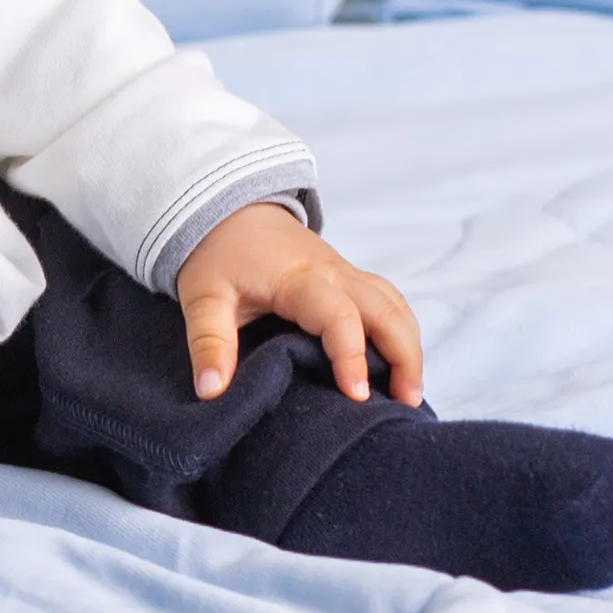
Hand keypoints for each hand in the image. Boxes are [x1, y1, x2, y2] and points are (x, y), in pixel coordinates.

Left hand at [175, 202, 422, 407]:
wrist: (229, 209)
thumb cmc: (218, 254)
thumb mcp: (202, 297)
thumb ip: (208, 341)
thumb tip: (211, 391)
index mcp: (298, 278)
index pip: (339, 315)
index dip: (351, 354)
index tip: (356, 395)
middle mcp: (332, 273)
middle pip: (386, 308)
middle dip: (403, 355)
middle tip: (405, 403)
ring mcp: (346, 273)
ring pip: (395, 304)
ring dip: (409, 345)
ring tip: (408, 394)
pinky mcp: (349, 278)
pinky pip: (388, 302)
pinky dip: (401, 332)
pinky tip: (398, 366)